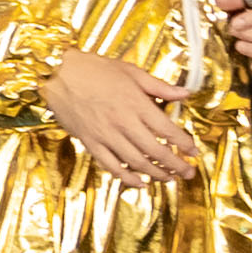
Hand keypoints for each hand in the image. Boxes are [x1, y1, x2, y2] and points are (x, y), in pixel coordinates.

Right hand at [37, 49, 194, 187]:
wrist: (57, 74)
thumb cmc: (93, 69)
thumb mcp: (131, 71)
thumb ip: (159, 86)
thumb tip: (185, 93)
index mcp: (136, 103)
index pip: (167, 130)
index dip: (184, 143)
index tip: (193, 151)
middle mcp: (123, 122)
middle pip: (156, 151)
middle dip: (176, 165)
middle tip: (188, 172)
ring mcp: (106, 135)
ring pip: (136, 162)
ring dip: (156, 174)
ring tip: (169, 178)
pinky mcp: (91, 143)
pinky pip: (111, 166)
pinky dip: (126, 178)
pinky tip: (139, 183)